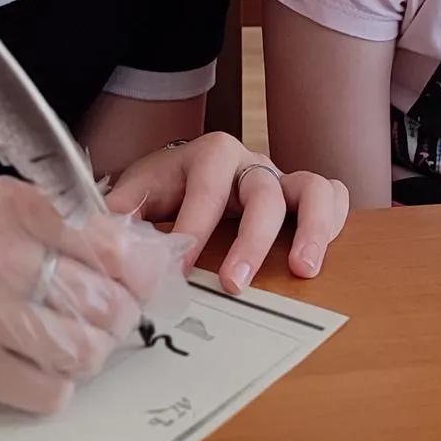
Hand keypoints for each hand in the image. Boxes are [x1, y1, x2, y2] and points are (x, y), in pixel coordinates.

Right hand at [0, 171, 183, 413]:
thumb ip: (60, 225)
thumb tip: (144, 259)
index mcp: (10, 205)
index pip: (113, 244)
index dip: (139, 269)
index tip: (138, 278)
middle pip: (108, 301)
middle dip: (117, 314)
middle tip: (98, 315)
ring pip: (86, 350)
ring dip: (87, 352)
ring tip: (64, 342)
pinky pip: (48, 391)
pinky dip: (53, 386)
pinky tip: (33, 367)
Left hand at [104, 133, 349, 293]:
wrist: (185, 170)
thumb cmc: (166, 186)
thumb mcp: (138, 190)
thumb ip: (123, 210)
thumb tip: (105, 232)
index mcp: (208, 155)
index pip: (207, 189)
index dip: (196, 228)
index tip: (183, 269)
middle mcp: (251, 162)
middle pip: (264, 193)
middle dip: (251, 241)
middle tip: (236, 285)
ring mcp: (281, 179)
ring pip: (314, 189)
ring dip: (313, 229)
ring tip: (303, 270)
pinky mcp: (302, 198)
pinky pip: (333, 198)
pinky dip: (335, 223)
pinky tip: (318, 258)